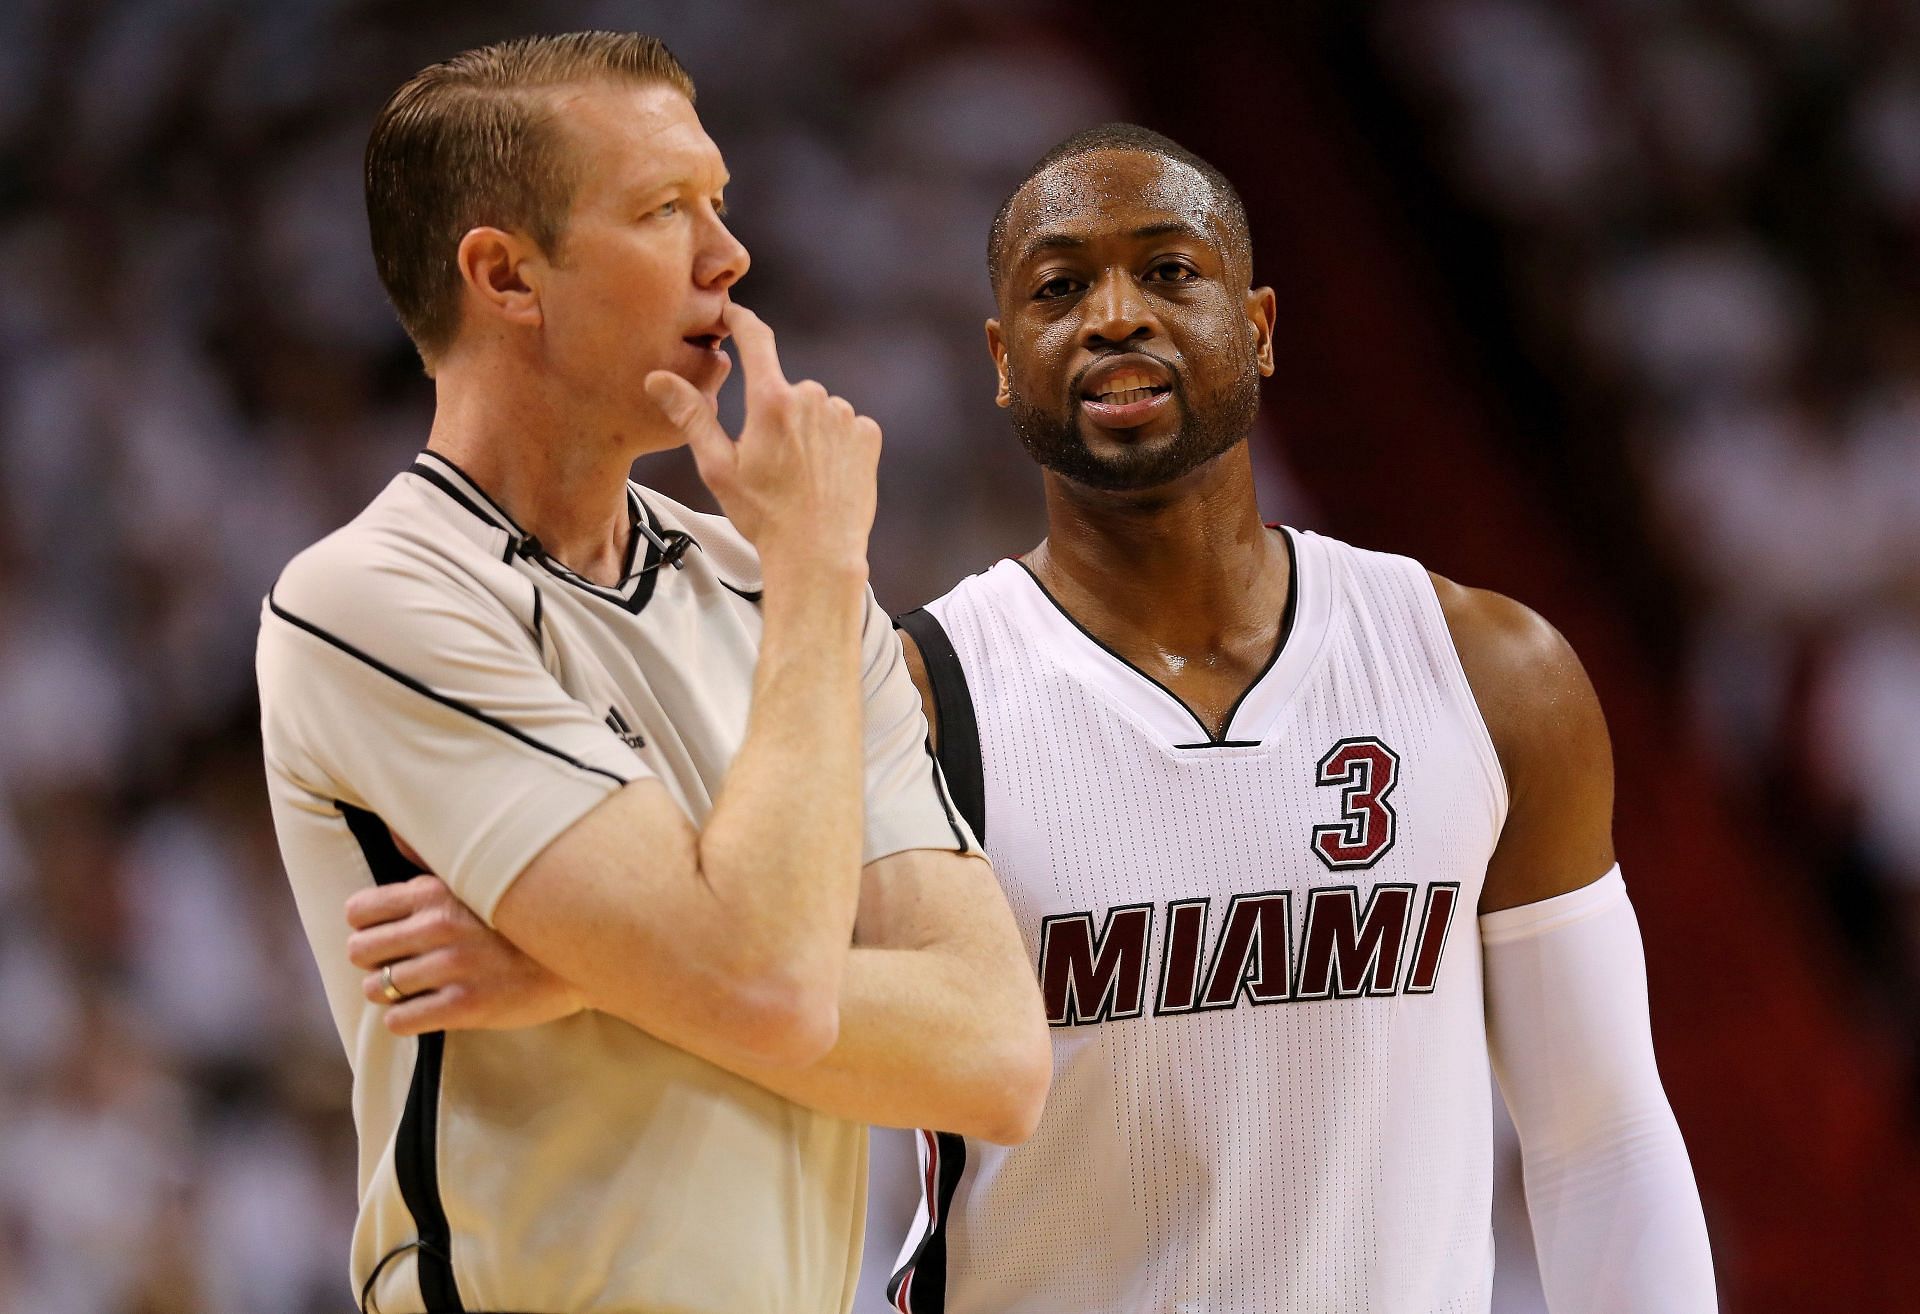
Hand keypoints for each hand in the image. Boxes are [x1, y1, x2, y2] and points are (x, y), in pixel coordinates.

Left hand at [345, 873, 586, 1036]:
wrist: (581, 954)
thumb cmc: (526, 915)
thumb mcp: (481, 875)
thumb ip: (432, 858)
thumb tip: (394, 832)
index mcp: (436, 892)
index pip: (360, 910)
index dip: (366, 925)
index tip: (385, 933)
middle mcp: (438, 927)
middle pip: (360, 951)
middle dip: (374, 960)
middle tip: (396, 963)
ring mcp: (451, 968)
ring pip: (377, 988)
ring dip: (389, 991)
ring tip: (412, 988)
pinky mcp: (465, 1006)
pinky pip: (400, 1021)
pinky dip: (404, 1018)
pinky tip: (425, 1009)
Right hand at [643, 303, 880, 576]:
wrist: (818, 554)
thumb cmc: (763, 515)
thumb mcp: (717, 467)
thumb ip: (691, 415)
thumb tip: (657, 377)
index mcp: (771, 401)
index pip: (756, 339)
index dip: (742, 321)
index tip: (732, 313)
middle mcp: (812, 398)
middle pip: (784, 389)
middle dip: (774, 413)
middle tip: (768, 461)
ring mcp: (845, 416)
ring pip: (816, 410)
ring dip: (806, 430)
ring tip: (798, 475)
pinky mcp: (868, 436)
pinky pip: (845, 426)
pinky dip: (834, 444)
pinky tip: (824, 475)